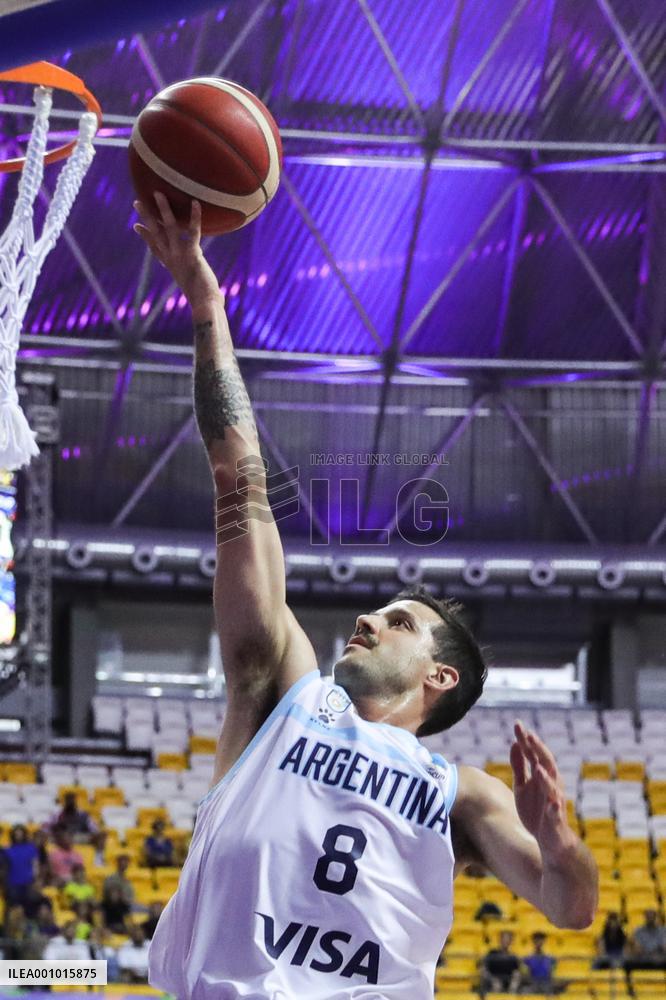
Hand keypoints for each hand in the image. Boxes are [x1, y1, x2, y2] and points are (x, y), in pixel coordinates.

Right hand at [133, 192, 218, 303]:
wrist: (204, 304)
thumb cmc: (204, 301)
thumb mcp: (195, 288)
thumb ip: (197, 281)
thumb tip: (207, 283)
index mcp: (170, 266)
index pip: (154, 248)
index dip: (145, 236)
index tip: (136, 226)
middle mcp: (171, 258)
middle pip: (155, 233)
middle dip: (146, 217)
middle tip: (137, 202)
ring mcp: (179, 255)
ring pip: (168, 227)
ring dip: (162, 209)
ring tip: (158, 193)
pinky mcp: (192, 253)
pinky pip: (192, 231)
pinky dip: (195, 217)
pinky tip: (196, 203)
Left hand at [510, 721, 575, 860]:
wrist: (550, 841)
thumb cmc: (536, 811)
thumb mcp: (522, 786)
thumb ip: (519, 766)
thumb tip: (514, 743)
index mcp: (541, 775)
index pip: (533, 754)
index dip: (525, 740)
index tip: (517, 724)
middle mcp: (550, 784)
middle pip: (546, 764)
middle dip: (538, 750)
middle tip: (529, 735)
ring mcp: (554, 801)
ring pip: (553, 786)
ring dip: (545, 777)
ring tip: (538, 767)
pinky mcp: (556, 819)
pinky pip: (556, 812)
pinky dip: (555, 806)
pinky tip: (552, 801)